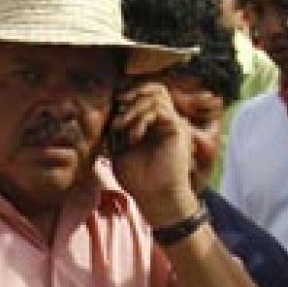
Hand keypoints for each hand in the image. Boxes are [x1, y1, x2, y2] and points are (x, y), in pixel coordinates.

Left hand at [107, 80, 199, 228]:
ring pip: (157, 95)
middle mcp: (167, 120)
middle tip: (117, 108)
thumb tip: (109, 112)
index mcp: (154, 124)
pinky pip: (160, 109)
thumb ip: (117, 131)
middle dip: (132, 94)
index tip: (112, 105)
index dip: (129, 94)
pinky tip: (133, 137)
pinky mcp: (178, 129)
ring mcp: (174, 123)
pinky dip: (141, 119)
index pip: (147, 94)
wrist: (155, 198)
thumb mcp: (119, 150)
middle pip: (156, 88)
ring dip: (134, 109)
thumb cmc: (138, 179)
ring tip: (120, 127)